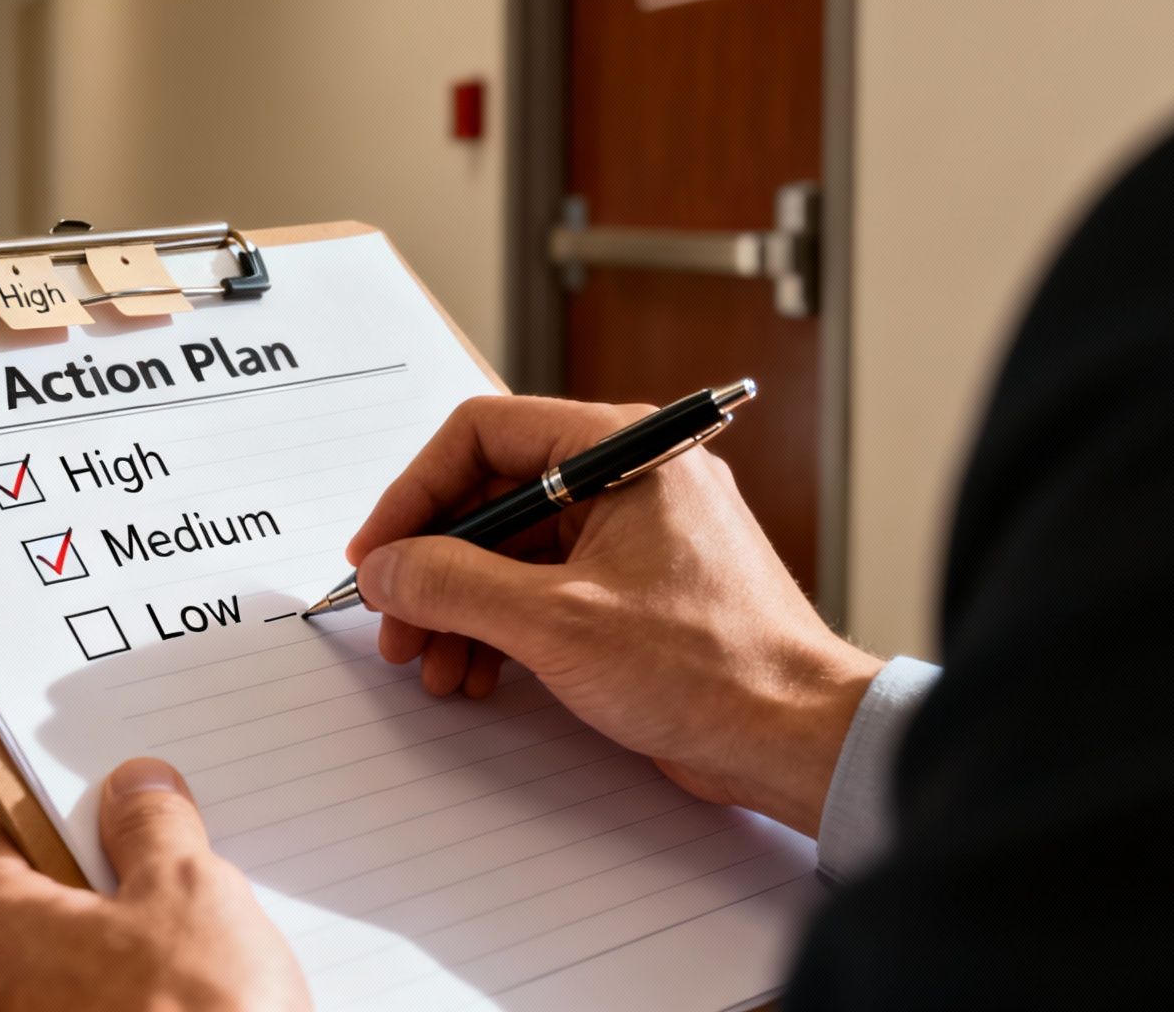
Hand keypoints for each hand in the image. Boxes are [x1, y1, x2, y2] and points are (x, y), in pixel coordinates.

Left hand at [0, 758, 310, 1011]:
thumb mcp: (189, 889)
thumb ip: (151, 824)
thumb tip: (133, 787)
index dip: (57, 821)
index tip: (108, 816)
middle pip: (29, 917)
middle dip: (97, 898)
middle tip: (169, 885)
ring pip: (58, 984)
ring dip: (113, 967)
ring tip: (192, 961)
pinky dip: (119, 1011)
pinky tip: (184, 1009)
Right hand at [348, 395, 883, 835]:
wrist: (795, 739)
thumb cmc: (711, 668)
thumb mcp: (555, 621)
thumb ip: (453, 584)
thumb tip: (384, 568)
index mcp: (623, 449)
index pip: (484, 434)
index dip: (416, 493)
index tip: (377, 553)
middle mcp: (628, 478)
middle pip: (492, 498)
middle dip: (433, 567)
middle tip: (395, 625)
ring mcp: (633, 535)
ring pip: (512, 550)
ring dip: (460, 608)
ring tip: (433, 666)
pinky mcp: (634, 590)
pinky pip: (544, 588)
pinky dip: (500, 628)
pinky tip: (475, 675)